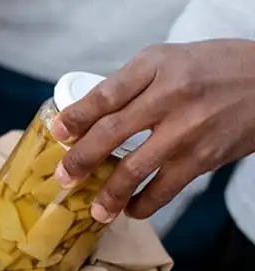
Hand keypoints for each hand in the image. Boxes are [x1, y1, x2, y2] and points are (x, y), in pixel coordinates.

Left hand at [50, 39, 254, 222]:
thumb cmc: (211, 68)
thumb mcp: (167, 60)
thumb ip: (129, 84)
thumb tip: (85, 116)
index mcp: (154, 66)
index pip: (105, 94)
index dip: (75, 117)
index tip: (57, 133)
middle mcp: (168, 95)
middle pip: (111, 132)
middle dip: (81, 159)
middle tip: (63, 177)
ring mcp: (186, 129)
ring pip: (135, 168)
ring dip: (109, 193)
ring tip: (96, 210)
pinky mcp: (203, 157)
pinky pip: (165, 189)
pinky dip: (144, 204)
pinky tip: (131, 210)